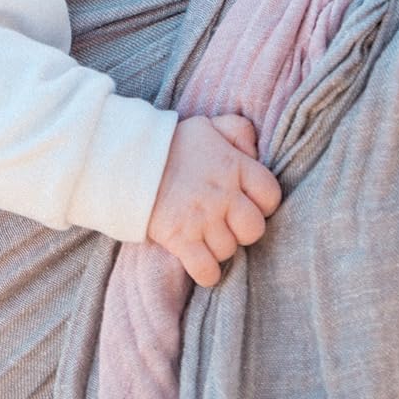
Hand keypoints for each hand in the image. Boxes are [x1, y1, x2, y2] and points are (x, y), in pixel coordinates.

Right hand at [145, 113, 281, 287]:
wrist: (127, 160)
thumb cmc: (171, 144)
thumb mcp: (208, 125)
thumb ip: (238, 130)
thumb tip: (255, 151)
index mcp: (234, 166)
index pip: (271, 195)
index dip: (263, 203)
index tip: (248, 203)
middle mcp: (223, 195)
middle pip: (254, 229)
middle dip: (243, 230)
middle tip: (227, 223)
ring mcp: (203, 219)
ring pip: (229, 251)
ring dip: (220, 248)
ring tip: (206, 236)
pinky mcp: (181, 239)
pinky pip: (207, 270)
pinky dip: (207, 273)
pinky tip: (201, 262)